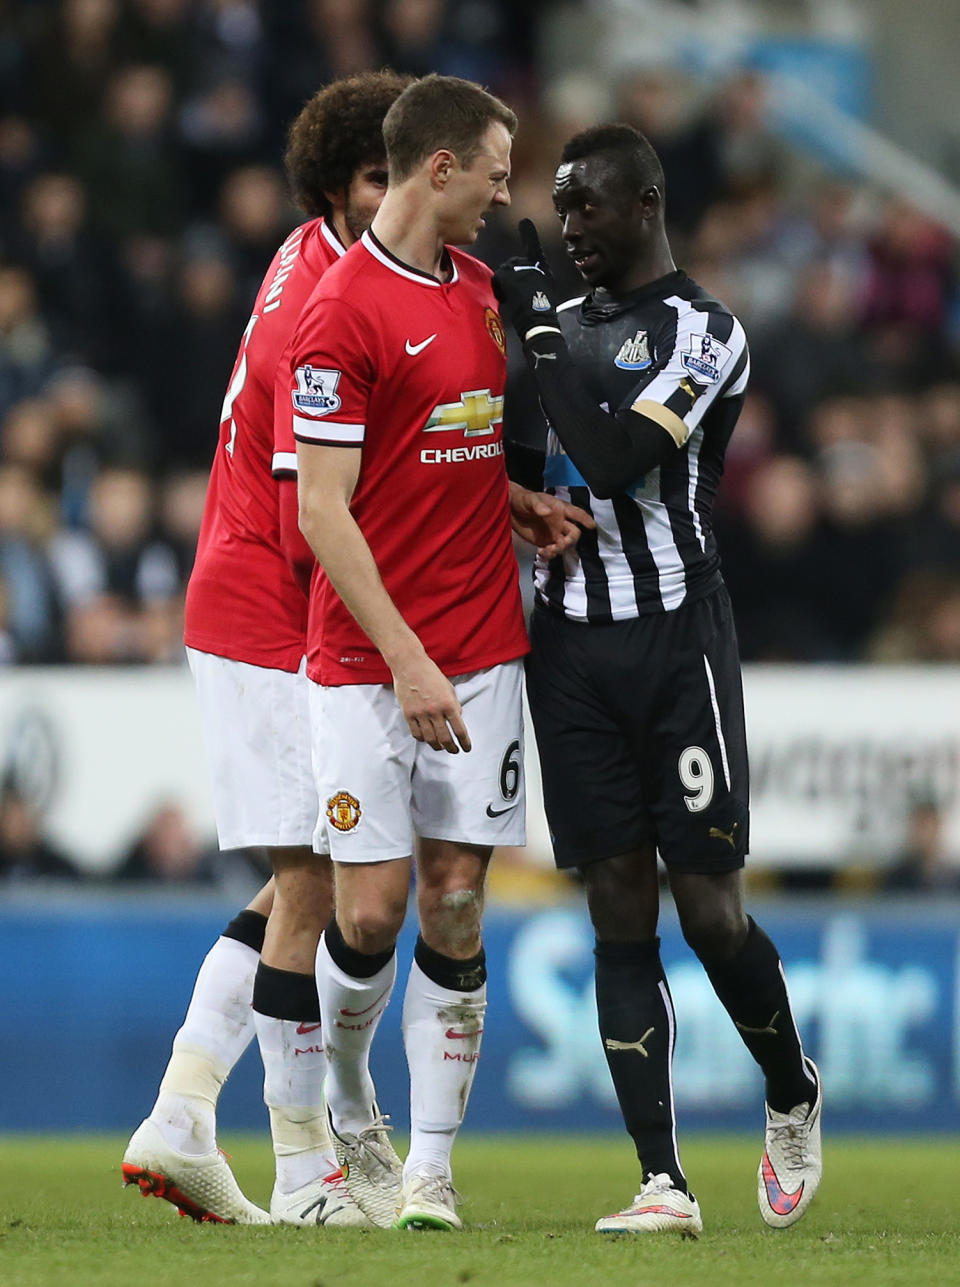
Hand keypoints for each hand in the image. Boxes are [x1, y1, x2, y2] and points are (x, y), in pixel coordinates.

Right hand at [391, 650, 470, 753]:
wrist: (409, 665)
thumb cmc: (429, 673)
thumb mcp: (449, 688)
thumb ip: (454, 704)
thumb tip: (457, 718)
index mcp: (448, 704)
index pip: (459, 730)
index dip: (465, 742)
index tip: (466, 748)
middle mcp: (435, 711)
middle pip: (445, 738)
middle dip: (451, 748)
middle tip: (454, 750)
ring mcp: (420, 714)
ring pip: (430, 739)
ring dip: (437, 746)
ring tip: (441, 747)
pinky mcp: (408, 714)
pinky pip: (416, 733)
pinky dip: (423, 739)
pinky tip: (426, 738)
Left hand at [492, 219, 560, 342]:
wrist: (539, 318)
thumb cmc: (542, 309)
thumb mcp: (544, 288)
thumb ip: (533, 278)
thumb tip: (524, 280)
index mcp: (541, 265)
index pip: (533, 246)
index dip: (528, 233)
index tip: (524, 222)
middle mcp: (530, 262)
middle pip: (511, 265)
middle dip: (511, 278)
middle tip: (519, 295)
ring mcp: (518, 267)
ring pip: (504, 273)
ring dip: (505, 285)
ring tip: (515, 298)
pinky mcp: (508, 274)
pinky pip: (498, 280)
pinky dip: (501, 289)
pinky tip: (509, 298)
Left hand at [509, 483, 594, 557]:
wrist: (509, 509)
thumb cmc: (523, 499)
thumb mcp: (530, 499)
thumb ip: (539, 505)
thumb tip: (549, 512)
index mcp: (560, 509)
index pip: (577, 514)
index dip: (585, 519)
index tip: (592, 526)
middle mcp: (560, 522)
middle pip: (574, 534)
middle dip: (570, 541)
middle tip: (560, 544)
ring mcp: (552, 534)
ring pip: (564, 545)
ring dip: (559, 550)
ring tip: (546, 550)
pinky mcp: (543, 542)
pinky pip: (552, 552)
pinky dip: (549, 555)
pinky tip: (540, 553)